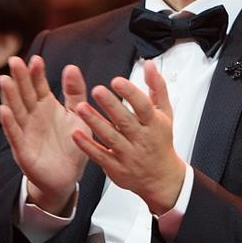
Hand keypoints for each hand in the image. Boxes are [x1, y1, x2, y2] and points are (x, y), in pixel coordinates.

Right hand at [0, 56, 88, 214]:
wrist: (67, 176)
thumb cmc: (72, 143)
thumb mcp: (78, 115)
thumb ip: (75, 92)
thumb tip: (71, 67)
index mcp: (46, 106)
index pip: (39, 85)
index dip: (37, 73)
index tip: (37, 59)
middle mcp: (33, 116)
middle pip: (24, 94)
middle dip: (20, 78)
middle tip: (15, 61)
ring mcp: (26, 132)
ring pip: (16, 110)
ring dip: (9, 96)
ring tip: (4, 80)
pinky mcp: (23, 149)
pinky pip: (14, 134)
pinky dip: (9, 123)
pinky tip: (3, 110)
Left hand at [71, 61, 185, 214]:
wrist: (161, 177)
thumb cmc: (160, 141)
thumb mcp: (165, 113)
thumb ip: (157, 87)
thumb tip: (149, 65)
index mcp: (154, 124)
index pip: (144, 106)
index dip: (131, 93)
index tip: (117, 81)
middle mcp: (141, 139)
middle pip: (125, 121)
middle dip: (111, 106)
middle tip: (97, 90)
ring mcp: (128, 154)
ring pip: (111, 138)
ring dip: (95, 122)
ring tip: (81, 108)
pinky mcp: (116, 167)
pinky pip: (100, 156)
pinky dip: (87, 146)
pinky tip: (76, 134)